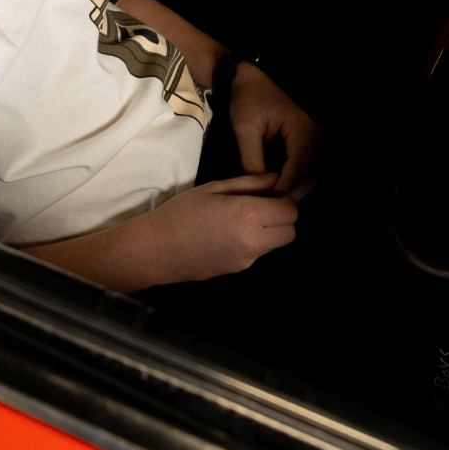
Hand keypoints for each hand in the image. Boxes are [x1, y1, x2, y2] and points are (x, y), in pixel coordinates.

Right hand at [25, 171, 297, 290]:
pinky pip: (259, 253)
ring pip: (277, 243)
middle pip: (291, 231)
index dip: (283, 199)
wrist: (157, 248)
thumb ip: (249, 183)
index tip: (268, 193)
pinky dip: (253, 242)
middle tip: (260, 206)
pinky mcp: (240, 269)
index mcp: (247, 213)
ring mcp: (248, 258)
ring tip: (241, 219)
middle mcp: (254, 239)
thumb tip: (276, 179)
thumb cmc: (181, 211)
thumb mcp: (214, 187)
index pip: (290, 209)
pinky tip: (228, 234)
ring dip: (270, 231)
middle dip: (282, 217)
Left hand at [229, 62, 320, 198]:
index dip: (286, 185)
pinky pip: (307, 169)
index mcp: (302, 128)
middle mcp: (315, 136)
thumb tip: (258, 188)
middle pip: (311, 174)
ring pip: (312, 175)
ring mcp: (315, 140)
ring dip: (295, 189)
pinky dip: (295, 181)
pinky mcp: (308, 145)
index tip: (270, 200)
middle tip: (270, 206)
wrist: (250, 83)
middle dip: (292, 192)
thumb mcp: (245, 129)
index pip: (300, 164)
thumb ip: (252, 158)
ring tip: (273, 201)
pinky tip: (278, 190)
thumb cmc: (247, 101)